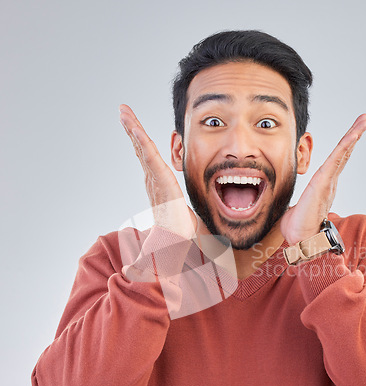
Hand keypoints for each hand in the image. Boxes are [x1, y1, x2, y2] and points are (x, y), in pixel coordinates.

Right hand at [119, 104, 195, 239]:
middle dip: (132, 128)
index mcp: (158, 183)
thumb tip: (190, 219)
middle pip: (141, 148)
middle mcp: (153, 179)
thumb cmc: (178, 230)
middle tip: (123, 110)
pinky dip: (142, 142)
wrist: (176, 242)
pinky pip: (150, 157)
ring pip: (143, 149)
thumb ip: (182, 210)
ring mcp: (155, 179)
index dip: (140, 140)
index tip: (133, 124)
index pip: (147, 156)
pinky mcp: (161, 181)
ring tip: (123, 111)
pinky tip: (136, 128)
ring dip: (133, 129)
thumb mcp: (183, 213)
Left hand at [280, 114, 365, 244]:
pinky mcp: (324, 182)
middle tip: (364, 120)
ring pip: (342, 153)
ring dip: (353, 135)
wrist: (300, 239)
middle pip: (343, 154)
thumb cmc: (297, 229)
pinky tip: (354, 133)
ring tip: (364, 120)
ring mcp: (328, 182)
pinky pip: (336, 159)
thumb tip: (291, 212)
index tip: (352, 135)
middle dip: (354, 136)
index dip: (344, 148)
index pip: (335, 162)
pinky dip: (346, 145)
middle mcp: (329, 182)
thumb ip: (297, 207)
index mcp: (323, 187)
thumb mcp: (296, 210)